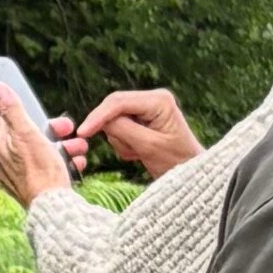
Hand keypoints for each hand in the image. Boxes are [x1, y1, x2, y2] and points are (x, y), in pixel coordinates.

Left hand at [0, 97, 75, 207]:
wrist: (54, 208)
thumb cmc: (42, 172)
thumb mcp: (28, 134)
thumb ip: (13, 110)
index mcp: (0, 146)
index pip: (12, 119)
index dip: (34, 115)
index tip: (50, 118)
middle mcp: (5, 161)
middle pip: (30, 136)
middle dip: (55, 132)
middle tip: (70, 131)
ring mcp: (18, 175)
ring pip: (42, 152)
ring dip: (64, 147)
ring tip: (79, 149)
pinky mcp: (31, 187)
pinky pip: (47, 169)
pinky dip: (62, 164)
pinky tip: (75, 164)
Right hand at [70, 85, 198, 180]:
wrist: (190, 174)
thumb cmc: (176, 162)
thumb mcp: (148, 147)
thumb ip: (123, 130)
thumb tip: (101, 122)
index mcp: (159, 100)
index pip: (119, 102)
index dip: (98, 117)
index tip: (82, 133)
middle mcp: (152, 98)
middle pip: (113, 109)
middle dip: (116, 133)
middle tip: (131, 153)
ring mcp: (145, 109)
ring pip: (113, 121)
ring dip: (122, 142)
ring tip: (140, 154)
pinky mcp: (140, 120)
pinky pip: (118, 129)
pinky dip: (124, 144)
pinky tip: (140, 153)